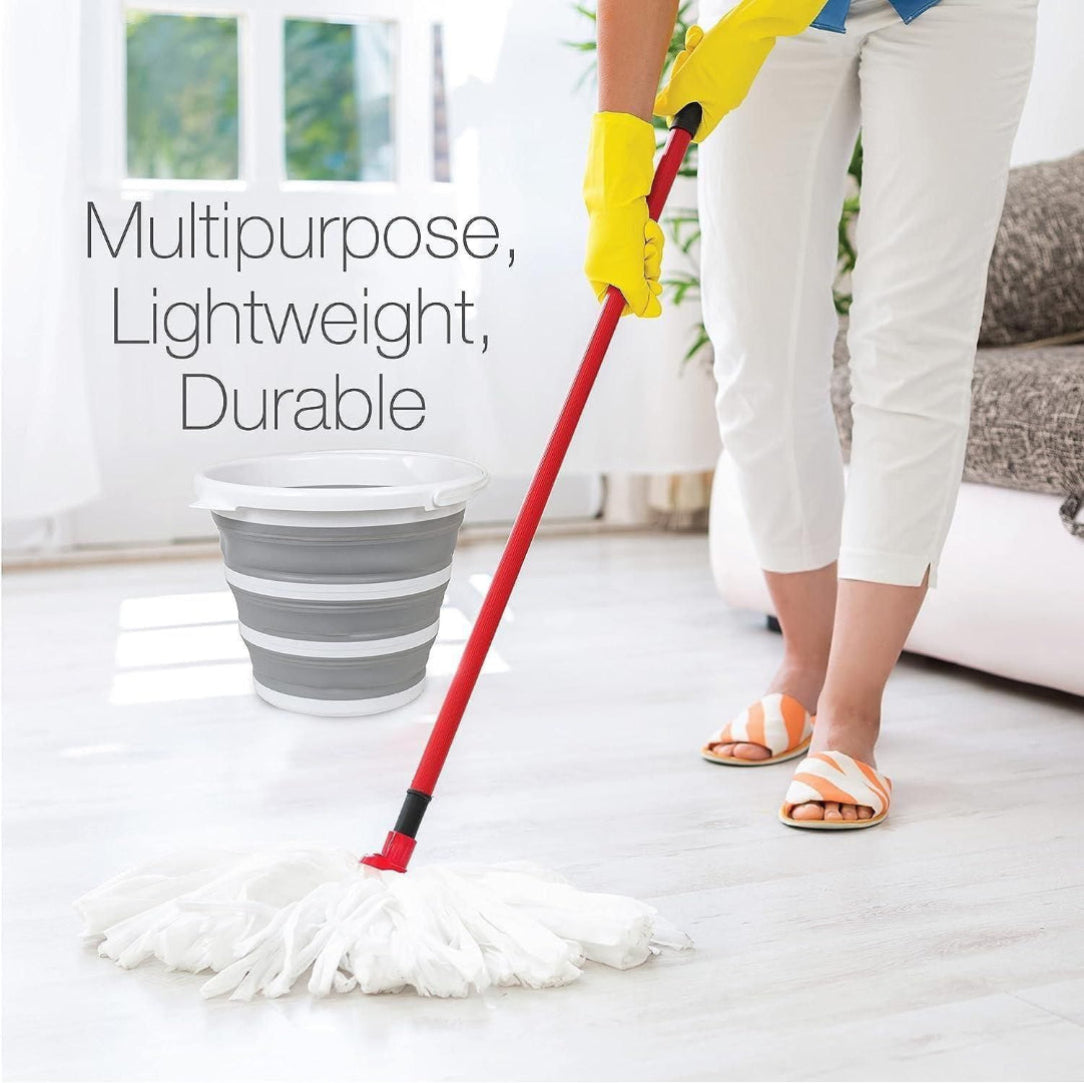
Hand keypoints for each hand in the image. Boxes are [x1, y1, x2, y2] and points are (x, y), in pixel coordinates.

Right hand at [583, 111, 664, 317]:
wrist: (621, 187)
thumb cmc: (619, 232)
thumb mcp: (628, 273)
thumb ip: (640, 298)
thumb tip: (653, 313)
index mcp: (598, 274)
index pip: (616, 302)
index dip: (634, 300)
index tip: (647, 293)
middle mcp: (608, 261)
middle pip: (637, 283)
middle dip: (647, 271)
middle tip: (645, 257)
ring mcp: (622, 245)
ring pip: (647, 263)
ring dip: (652, 251)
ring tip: (645, 235)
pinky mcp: (635, 230)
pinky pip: (652, 244)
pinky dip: (654, 237)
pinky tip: (647, 225)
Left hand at [654, 0, 826, 141]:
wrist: (751, 23)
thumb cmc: (722, 55)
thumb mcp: (687, 82)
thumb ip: (670, 101)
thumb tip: (658, 110)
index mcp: (718, 111)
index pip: (697, 132)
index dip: (679, 123)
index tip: (668, 107)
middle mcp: (725, 98)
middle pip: (692, 100)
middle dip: (681, 82)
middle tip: (680, 65)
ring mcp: (729, 79)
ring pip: (697, 76)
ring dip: (688, 61)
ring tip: (692, 49)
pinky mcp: (731, 61)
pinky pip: (708, 61)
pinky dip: (700, 49)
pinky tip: (700, 38)